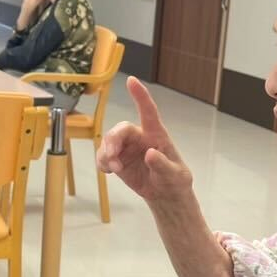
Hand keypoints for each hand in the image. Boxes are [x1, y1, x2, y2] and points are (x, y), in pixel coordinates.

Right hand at [97, 77, 193, 202]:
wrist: (164, 195)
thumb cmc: (174, 180)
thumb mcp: (174, 175)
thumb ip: (162, 165)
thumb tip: (150, 153)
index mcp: (156, 135)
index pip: (149, 112)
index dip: (140, 95)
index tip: (131, 80)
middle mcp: (140, 137)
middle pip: (121, 129)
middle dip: (113, 140)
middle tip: (112, 157)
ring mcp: (127, 148)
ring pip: (109, 141)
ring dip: (106, 153)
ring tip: (112, 169)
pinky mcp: (118, 160)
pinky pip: (103, 155)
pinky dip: (102, 162)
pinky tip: (108, 171)